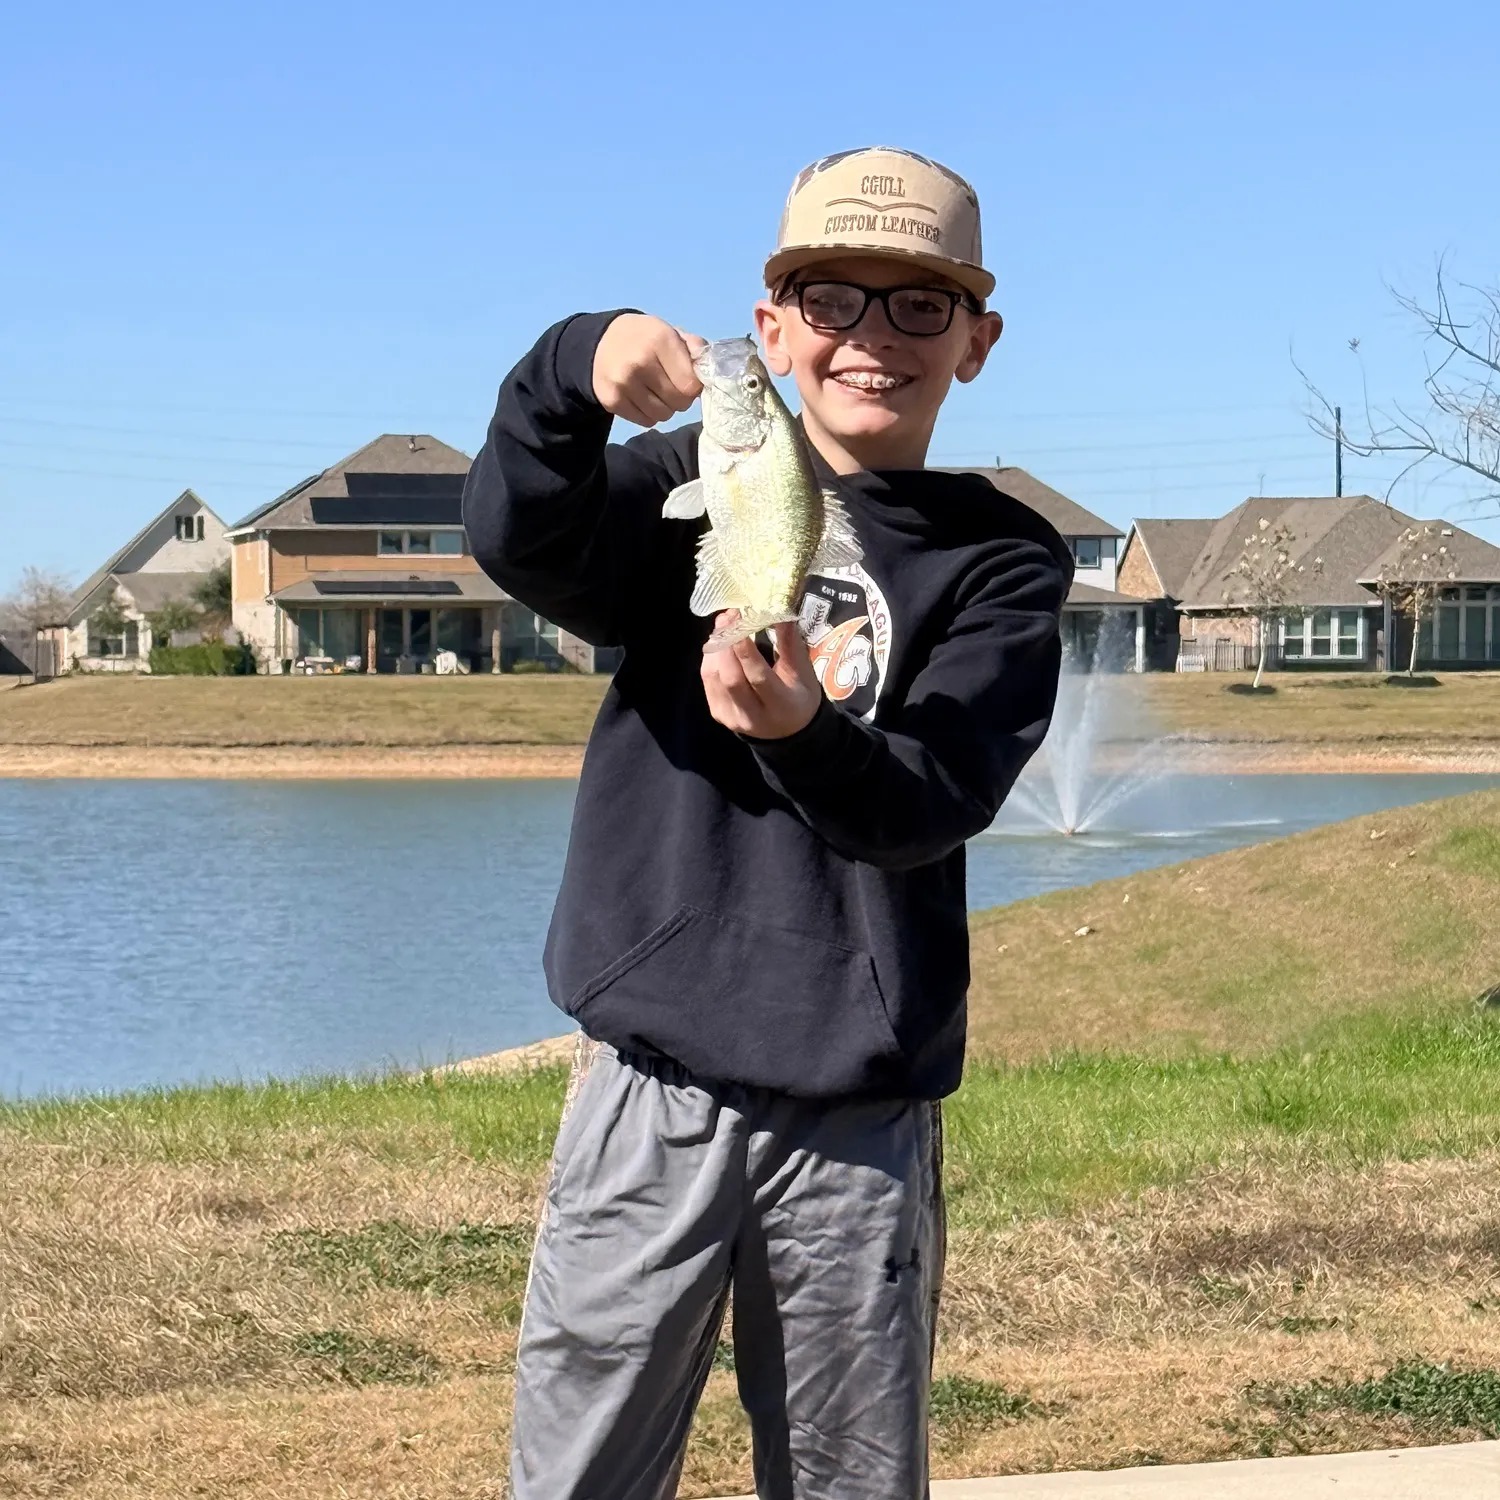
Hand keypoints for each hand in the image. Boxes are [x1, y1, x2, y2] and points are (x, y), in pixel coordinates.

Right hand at [592, 314, 704, 426]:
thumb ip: (694, 348)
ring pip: (663, 416)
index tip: (688, 380)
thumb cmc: (646, 339)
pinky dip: (649, 414)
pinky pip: (646, 421)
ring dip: (666, 408)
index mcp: (660, 340)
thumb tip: (708, 369)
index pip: (690, 385)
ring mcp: (623, 383)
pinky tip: (643, 398)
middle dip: (681, 399)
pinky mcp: (612, 400)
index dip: (694, 386)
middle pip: (679, 402)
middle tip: (672, 387)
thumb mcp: (670, 333)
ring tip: (657, 392)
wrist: (601, 342)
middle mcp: (640, 362)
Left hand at [701, 615, 822, 739]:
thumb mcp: (804, 672)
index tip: (741, 619)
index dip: (745, 648)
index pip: (758, 677)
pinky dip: (711, 657)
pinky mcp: (718, 713)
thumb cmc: (799, 696)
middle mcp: (752, 716)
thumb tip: (778, 610)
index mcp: (781, 706)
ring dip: (716, 646)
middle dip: (726, 643)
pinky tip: (720, 642)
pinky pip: (708, 680)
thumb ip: (790, 644)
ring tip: (724, 624)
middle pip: (730, 678)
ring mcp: (731, 717)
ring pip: (714, 677)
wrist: (787, 731)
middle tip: (729, 616)